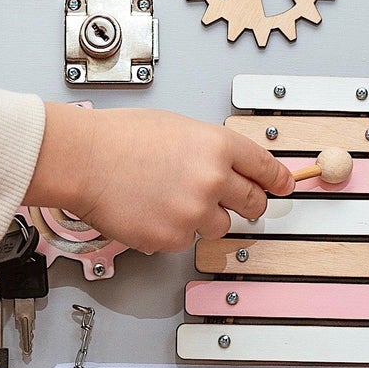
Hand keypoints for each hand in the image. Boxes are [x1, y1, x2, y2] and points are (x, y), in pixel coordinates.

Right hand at [25, 103, 291, 254]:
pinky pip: (186, 240)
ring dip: (203, 217)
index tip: (284, 185)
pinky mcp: (173, 238)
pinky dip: (173, 230)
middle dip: (248, 203)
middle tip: (236, 201)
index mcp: (217, 145)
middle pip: (253, 203)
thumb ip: (209, 148)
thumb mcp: (177, 127)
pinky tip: (150, 209)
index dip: (277, 179)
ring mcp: (194, 212)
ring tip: (169, 198)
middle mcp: (213, 180)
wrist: (83, 160)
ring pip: (219, 226)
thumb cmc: (118, 138)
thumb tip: (228, 165)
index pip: (264, 168)